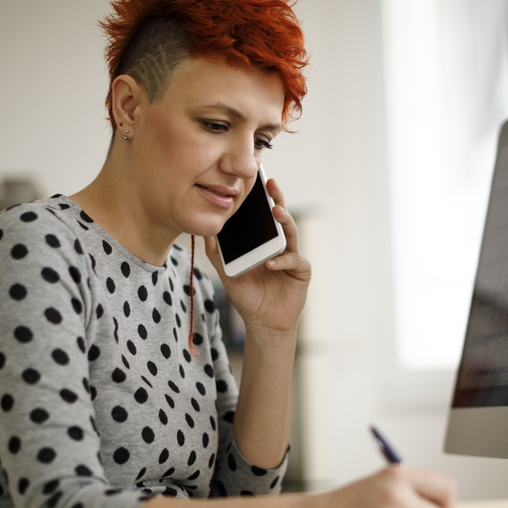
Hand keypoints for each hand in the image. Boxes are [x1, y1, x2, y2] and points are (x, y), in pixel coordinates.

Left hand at [204, 178, 310, 342]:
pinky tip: (270, 264)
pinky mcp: (301, 272)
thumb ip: (217, 254)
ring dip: (285, 221)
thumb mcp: (228, 273)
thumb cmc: (248, 298)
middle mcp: (281, 247)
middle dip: (277, 199)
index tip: (255, 183)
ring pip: (291, 234)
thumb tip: (206, 232)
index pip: (264, 218)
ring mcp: (292, 258)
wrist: (262, 324)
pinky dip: (282, 261)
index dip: (262, 200)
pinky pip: (294, 261)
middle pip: (281, 218)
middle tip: (271, 184)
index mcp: (265, 244)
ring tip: (276, 212)